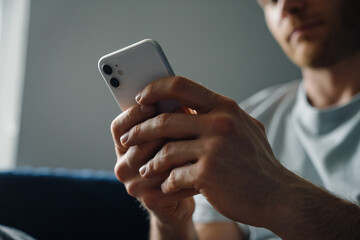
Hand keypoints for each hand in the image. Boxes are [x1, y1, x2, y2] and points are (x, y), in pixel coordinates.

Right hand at [111, 103, 197, 225]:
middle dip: (163, 126)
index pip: (118, 127)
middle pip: (137, 141)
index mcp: (122, 147)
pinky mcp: (150, 199)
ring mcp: (134, 185)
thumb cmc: (174, 160)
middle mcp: (123, 166)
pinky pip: (171, 177)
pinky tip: (204, 160)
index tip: (151, 103)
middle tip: (186, 116)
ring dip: (179, 146)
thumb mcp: (166, 137)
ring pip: (157, 158)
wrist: (178, 198)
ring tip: (199, 137)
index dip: (133, 114)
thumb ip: (167, 119)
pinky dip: (189, 167)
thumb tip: (177, 98)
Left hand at [120, 76, 291, 228]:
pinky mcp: (208, 173)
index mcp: (225, 107)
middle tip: (127, 140)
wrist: (277, 195)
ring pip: (165, 150)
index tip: (140, 98)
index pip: (181, 85)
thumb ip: (218, 115)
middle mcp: (220, 122)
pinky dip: (167, 182)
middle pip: (165, 120)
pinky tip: (167, 186)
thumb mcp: (243, 128)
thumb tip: (187, 104)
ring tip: (146, 170)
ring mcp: (214, 148)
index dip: (156, 89)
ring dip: (151, 162)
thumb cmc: (256, 162)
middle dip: (140, 131)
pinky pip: (174, 175)